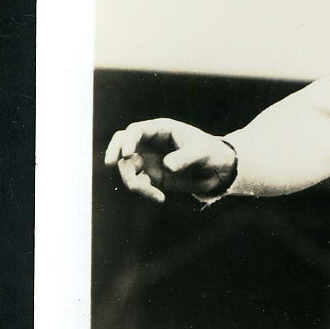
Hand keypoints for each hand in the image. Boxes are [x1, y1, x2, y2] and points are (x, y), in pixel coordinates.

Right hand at [104, 118, 237, 203]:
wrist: (219, 171)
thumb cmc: (213, 153)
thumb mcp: (203, 153)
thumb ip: (186, 158)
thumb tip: (167, 166)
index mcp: (161, 129)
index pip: (136, 130)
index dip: (128, 140)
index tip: (127, 153)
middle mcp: (150, 143)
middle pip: (122, 144)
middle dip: (114, 152)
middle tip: (110, 164)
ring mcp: (149, 160)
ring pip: (127, 167)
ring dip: (132, 180)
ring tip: (152, 193)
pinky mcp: (152, 177)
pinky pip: (138, 183)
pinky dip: (144, 192)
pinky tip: (160, 198)